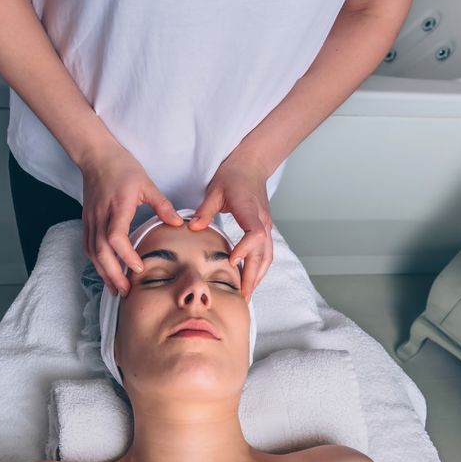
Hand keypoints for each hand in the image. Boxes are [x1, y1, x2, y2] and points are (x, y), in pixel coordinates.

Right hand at [80, 144, 183, 296]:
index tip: (139, 268)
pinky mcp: (87, 221)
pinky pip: (89, 247)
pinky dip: (97, 263)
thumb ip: (162, 205)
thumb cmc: (122, 168)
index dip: (126, 256)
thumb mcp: (146, 184)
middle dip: (113, 275)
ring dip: (104, 273)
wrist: (96, 156)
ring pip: (93, 253)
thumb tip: (179, 222)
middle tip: (126, 291)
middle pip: (101, 253)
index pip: (116, 238)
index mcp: (117, 208)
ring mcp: (91, 220)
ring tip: (116, 289)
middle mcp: (100, 217)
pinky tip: (106, 272)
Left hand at [188, 151, 272, 301]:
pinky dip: (259, 268)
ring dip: (258, 276)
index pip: (255, 235)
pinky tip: (250, 279)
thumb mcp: (215, 190)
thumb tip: (193, 228)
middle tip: (242, 297)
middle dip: (252, 276)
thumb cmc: (234, 175)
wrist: (252, 165)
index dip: (245, 250)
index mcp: (251, 212)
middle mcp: (263, 222)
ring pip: (267, 257)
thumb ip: (205, 210)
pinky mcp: (265, 229)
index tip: (232, 262)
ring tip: (247, 294)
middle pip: (263, 254)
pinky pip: (266, 253)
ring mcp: (267, 226)